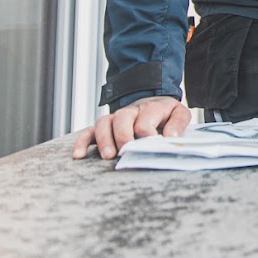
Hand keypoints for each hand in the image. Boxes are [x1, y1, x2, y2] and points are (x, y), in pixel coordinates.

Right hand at [72, 95, 190, 159]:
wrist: (153, 101)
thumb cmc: (166, 113)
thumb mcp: (179, 113)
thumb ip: (178, 124)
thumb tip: (170, 138)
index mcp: (151, 107)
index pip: (145, 121)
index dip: (147, 135)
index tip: (150, 146)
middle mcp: (130, 111)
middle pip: (122, 119)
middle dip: (123, 135)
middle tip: (126, 151)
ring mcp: (115, 118)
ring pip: (104, 123)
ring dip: (104, 139)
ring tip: (108, 156)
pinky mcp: (104, 126)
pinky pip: (89, 131)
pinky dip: (82, 142)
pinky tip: (78, 155)